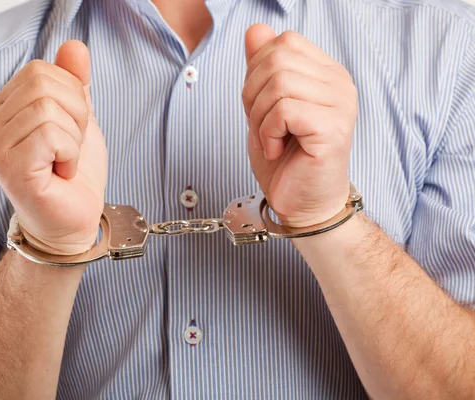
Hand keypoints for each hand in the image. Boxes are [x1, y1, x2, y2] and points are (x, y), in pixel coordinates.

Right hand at [0, 41, 106, 255]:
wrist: (73, 218)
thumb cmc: (73, 172)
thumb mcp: (78, 118)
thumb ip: (73, 82)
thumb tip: (74, 47)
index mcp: (3, 107)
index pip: (41, 71)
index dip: (72, 97)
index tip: (70, 130)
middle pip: (45, 85)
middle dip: (76, 115)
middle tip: (70, 147)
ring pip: (49, 109)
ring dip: (73, 138)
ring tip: (64, 161)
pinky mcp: (10, 167)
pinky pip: (51, 135)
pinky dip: (70, 153)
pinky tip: (61, 172)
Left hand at [242, 25, 357, 227]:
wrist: (302, 204)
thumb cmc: (286, 159)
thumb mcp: (264, 107)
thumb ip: (262, 69)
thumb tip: (255, 30)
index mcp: (326, 73)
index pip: (284, 42)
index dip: (257, 72)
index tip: (261, 107)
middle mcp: (339, 83)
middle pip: (277, 59)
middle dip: (253, 95)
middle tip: (261, 127)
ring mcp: (340, 104)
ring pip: (278, 83)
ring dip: (259, 117)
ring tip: (270, 140)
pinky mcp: (333, 127)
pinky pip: (284, 109)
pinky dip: (268, 132)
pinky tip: (277, 150)